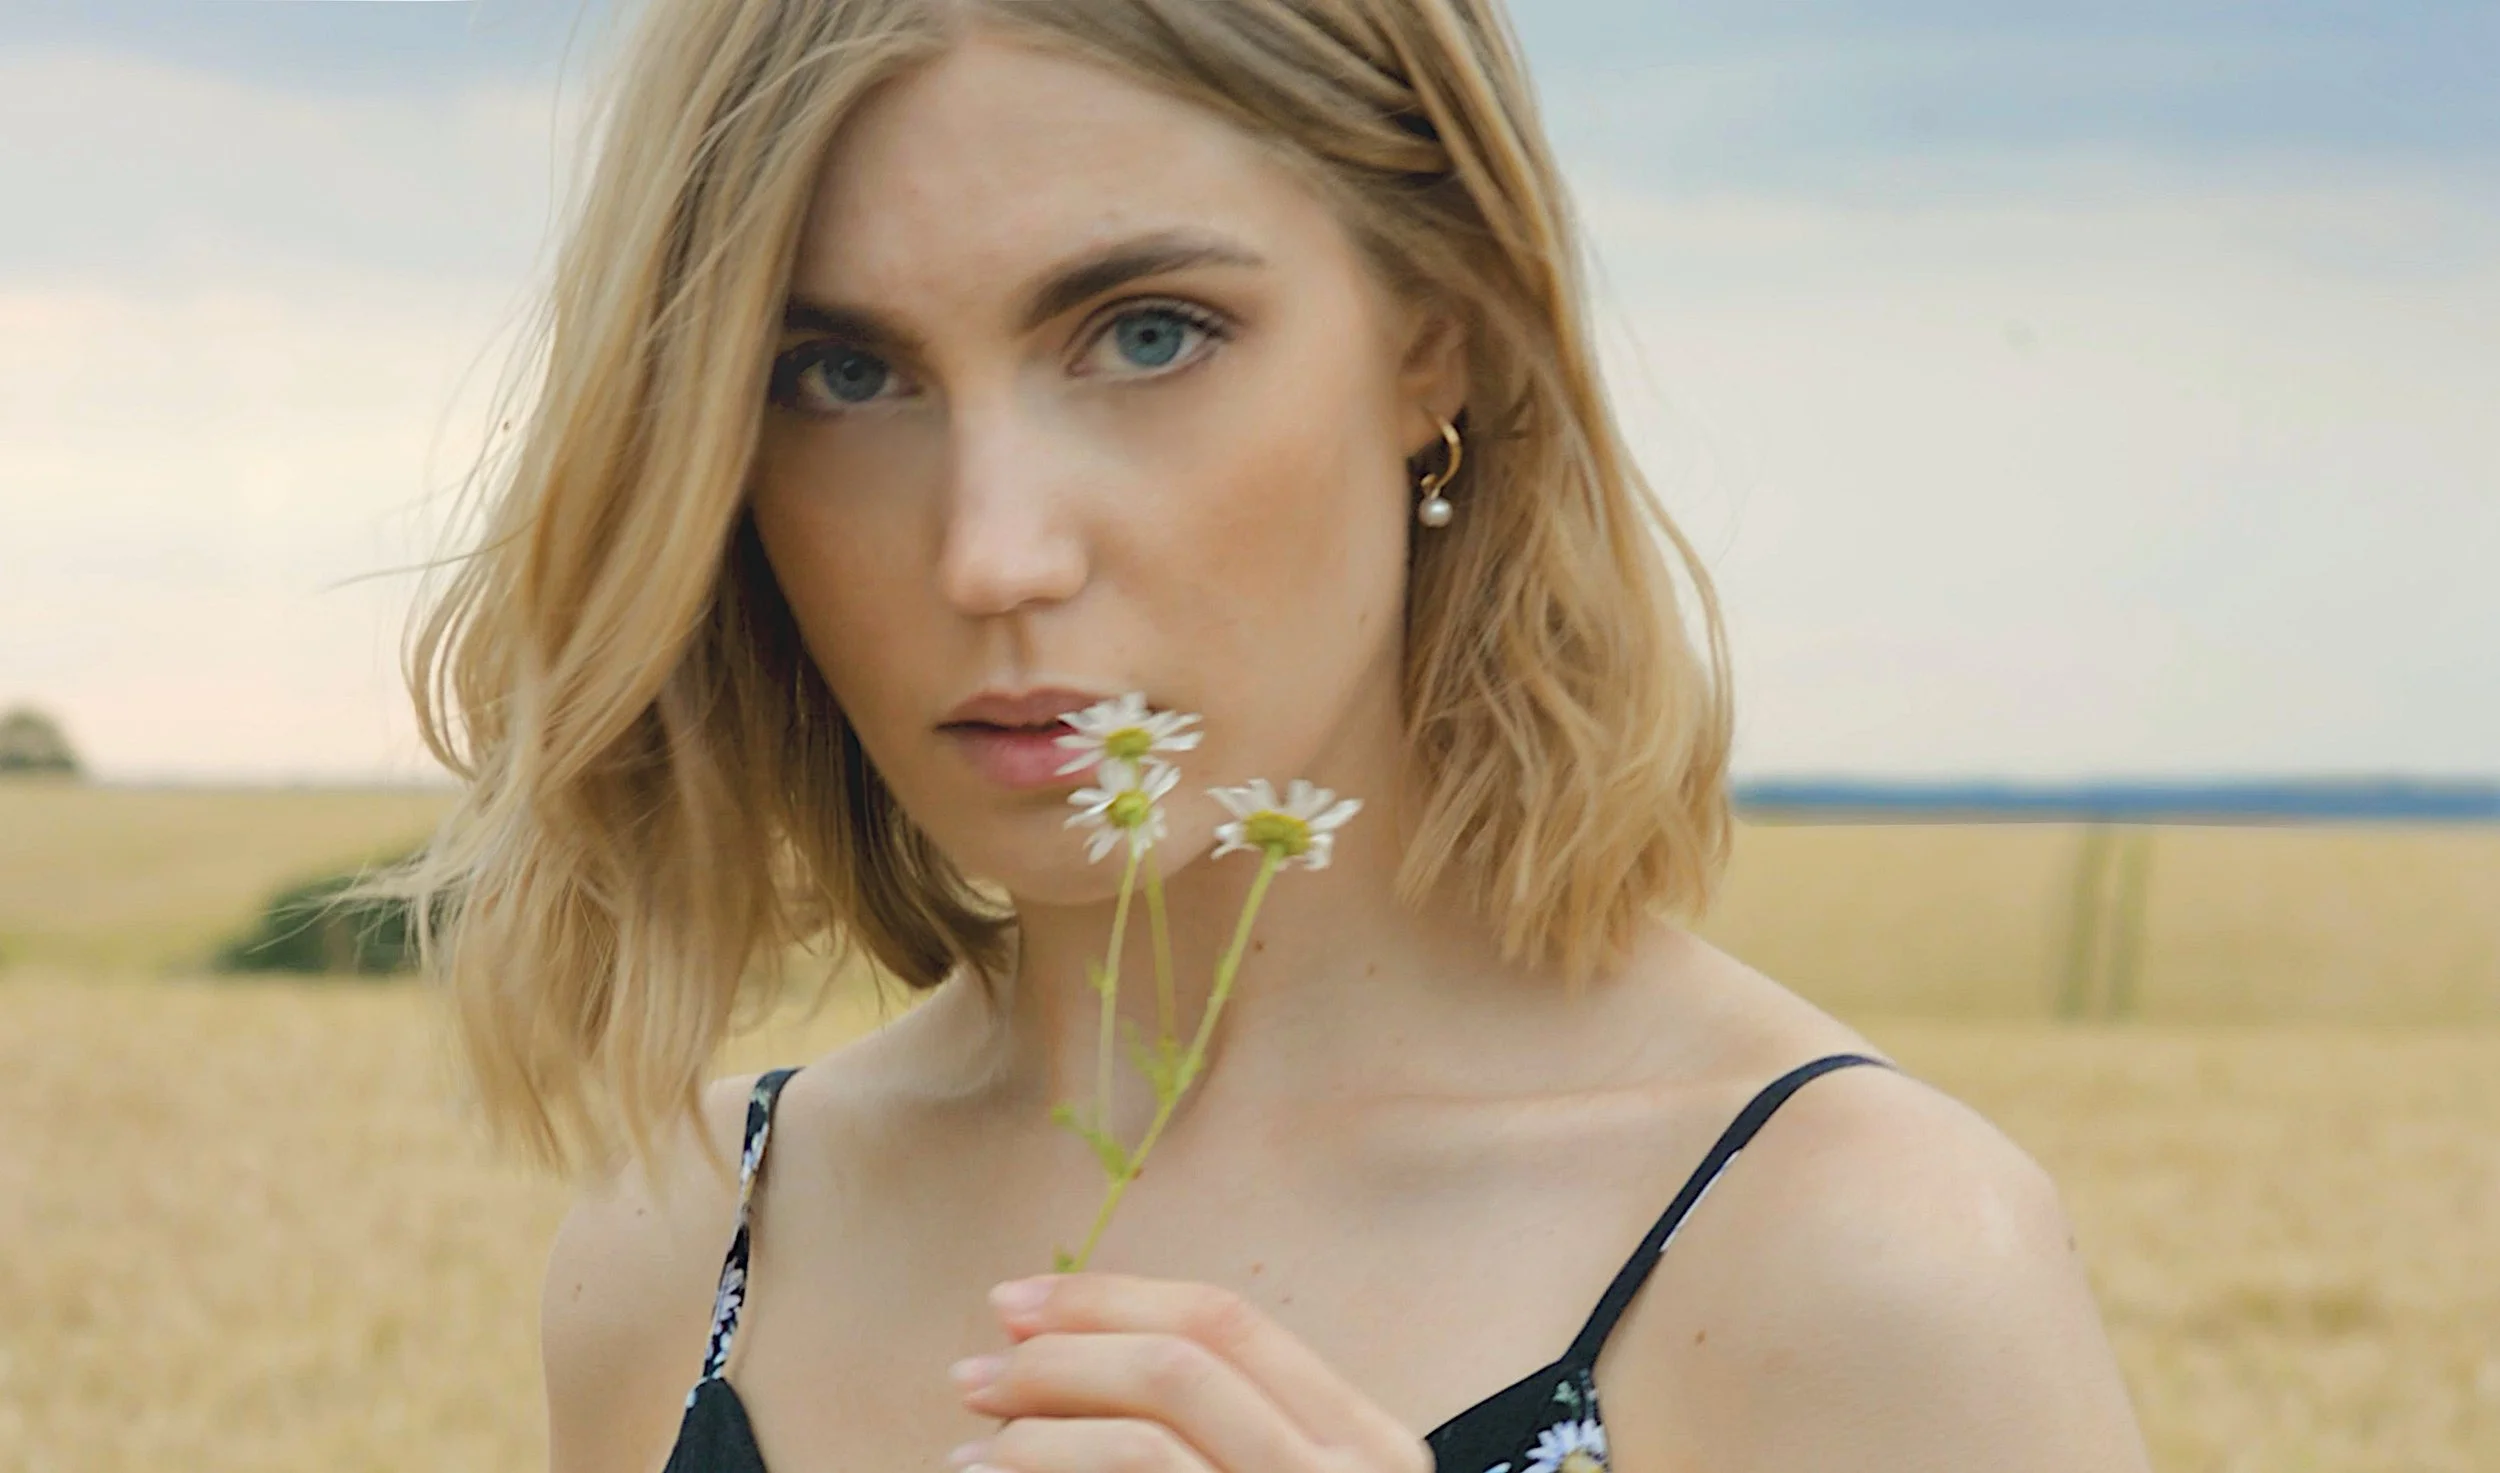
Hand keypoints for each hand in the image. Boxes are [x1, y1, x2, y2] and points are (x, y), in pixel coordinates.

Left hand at [945, 1270, 1435, 1472]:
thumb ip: (1212, 1425)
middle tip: (975, 1374)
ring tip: (974, 1445)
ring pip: (1145, 1439)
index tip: (1017, 1305)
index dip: (1108, 1301)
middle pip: (1179, 1367)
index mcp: (1361, 1441)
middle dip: (1059, 1355)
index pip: (1226, 1324)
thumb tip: (1059, 1343)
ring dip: (1038, 1427)